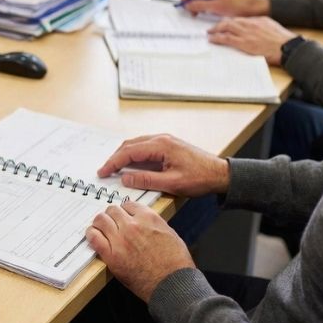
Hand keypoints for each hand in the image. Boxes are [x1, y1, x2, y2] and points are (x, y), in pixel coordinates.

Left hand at [87, 200, 194, 301]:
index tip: (123, 216)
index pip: (128, 205)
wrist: (172, 284)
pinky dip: (92, 235)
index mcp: (149, 218)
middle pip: (112, 210)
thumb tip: (145, 223)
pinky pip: (94, 238)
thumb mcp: (170, 234)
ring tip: (101, 228)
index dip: (125, 211)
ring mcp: (120, 240)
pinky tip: (94, 236)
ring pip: (101, 220)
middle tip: (111, 222)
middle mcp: (133, 226)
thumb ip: (154, 225)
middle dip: (111, 216)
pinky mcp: (112, 256)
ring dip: (100, 223)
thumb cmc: (176, 264)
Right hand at [97, 134, 229, 196]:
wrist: (220, 173)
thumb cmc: (200, 178)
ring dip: (123, 156)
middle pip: (130, 145)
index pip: (129, 152)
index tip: (102, 172)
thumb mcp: (171, 183)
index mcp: (161, 145)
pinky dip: (133, 155)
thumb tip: (125, 177)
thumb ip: (146, 180)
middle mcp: (161, 138)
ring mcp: (165, 140)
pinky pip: (145, 147)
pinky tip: (130, 165)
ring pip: (136, 145)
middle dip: (115, 158)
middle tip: (104, 171)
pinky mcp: (168, 145)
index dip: (113, 162)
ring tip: (113, 168)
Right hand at [180, 0, 269, 17]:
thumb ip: (200, 5)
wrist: (253, 8)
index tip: (182, 8)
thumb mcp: (217, 6)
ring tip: (199, 14)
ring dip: (197, 5)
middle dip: (190, 2)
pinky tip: (206, 12)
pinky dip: (203, 5)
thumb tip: (187, 5)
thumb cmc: (239, 5)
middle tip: (191, 13)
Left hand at [208, 17, 297, 65]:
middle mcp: (250, 24)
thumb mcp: (273, 28)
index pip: (239, 18)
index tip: (225, 24)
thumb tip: (256, 30)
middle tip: (213, 27)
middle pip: (230, 21)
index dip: (230, 21)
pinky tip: (211, 39)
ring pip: (226, 27)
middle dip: (220, 24)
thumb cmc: (283, 41)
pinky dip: (217, 37)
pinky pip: (226, 38)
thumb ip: (262, 27)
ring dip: (215, 29)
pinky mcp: (244, 43)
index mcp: (258, 20)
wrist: (288, 47)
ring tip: (209, 32)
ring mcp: (246, 33)